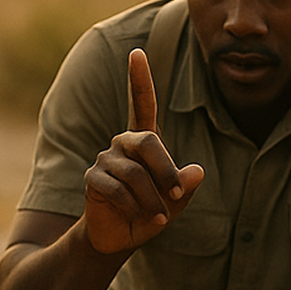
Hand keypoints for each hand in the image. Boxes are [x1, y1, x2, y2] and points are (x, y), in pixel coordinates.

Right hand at [81, 48, 205, 254]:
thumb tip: (197, 172)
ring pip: (135, 173)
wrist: (120, 237)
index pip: (142, 104)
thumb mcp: (175, 201)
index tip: (137, 53)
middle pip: (147, 142)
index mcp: (143, 141)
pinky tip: (140, 218)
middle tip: (175, 197)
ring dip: (152, 200)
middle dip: (165, 171)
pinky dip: (135, 208)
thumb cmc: (151, 212)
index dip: (140, 79)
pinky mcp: (93, 178)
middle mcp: (122, 143)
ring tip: (158, 217)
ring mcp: (105, 159)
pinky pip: (118, 190)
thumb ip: (185, 186)